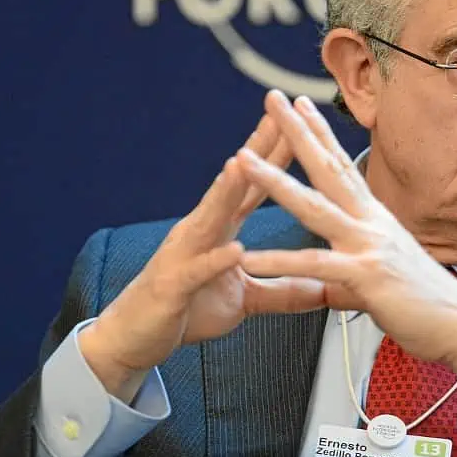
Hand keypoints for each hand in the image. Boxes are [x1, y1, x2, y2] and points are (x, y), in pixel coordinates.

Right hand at [79, 114, 325, 400]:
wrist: (135, 338)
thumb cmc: (185, 310)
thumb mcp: (243, 302)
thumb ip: (282, 292)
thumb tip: (321, 289)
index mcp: (220, 230)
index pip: (253, 186)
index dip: (274, 154)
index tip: (297, 123)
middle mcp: (201, 232)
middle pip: (233, 187)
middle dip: (255, 152)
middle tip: (277, 119)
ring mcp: (184, 254)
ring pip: (209, 217)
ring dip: (226, 191)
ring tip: (244, 164)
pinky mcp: (173, 286)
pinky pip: (198, 271)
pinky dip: (216, 261)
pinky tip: (235, 251)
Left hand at [236, 91, 456, 398]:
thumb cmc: (429, 304)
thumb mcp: (384, 278)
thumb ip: (353, 274)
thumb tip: (334, 285)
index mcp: (374, 218)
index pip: (342, 165)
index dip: (321, 133)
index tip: (302, 106)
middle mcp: (370, 223)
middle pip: (326, 167)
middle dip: (296, 131)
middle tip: (272, 98)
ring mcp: (368, 245)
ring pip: (314, 206)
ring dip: (275, 181)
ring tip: (243, 161)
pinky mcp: (366, 276)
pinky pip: (315, 265)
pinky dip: (280, 262)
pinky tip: (249, 257)